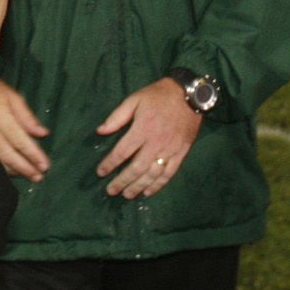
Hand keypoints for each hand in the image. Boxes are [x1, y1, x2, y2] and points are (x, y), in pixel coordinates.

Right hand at [0, 76, 49, 181]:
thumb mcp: (9, 95)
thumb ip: (26, 115)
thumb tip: (43, 134)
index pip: (19, 139)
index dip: (33, 154)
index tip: (45, 166)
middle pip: (9, 154)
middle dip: (25, 167)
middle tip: (40, 177)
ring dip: (16, 171)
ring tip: (31, 177)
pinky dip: (2, 169)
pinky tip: (13, 173)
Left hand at [95, 77, 200, 198]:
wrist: (189, 95)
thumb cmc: (158, 96)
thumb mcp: (135, 99)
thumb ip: (117, 116)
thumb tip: (100, 131)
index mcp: (143, 128)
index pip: (123, 151)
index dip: (110, 163)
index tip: (101, 172)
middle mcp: (156, 142)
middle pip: (136, 168)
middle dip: (122, 181)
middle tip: (111, 190)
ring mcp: (170, 150)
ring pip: (152, 174)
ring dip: (138, 186)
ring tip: (127, 195)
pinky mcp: (181, 153)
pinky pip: (169, 173)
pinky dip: (158, 185)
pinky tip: (148, 192)